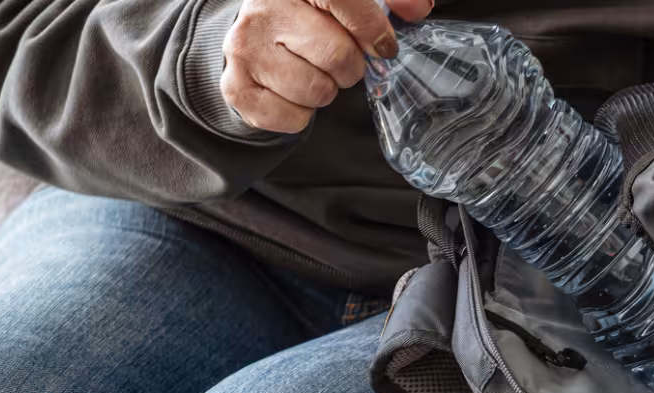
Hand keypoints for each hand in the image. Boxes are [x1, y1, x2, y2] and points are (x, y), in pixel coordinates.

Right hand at [220, 0, 434, 133]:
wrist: (255, 35)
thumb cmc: (311, 16)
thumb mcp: (348, 1)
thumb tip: (418, 10)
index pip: (342, 0)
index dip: (371, 29)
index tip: (383, 46)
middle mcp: (262, 11)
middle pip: (337, 56)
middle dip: (350, 66)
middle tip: (338, 60)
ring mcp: (243, 49)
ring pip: (317, 91)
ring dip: (326, 90)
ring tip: (312, 71)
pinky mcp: (236, 87)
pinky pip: (293, 119)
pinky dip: (302, 114)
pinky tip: (293, 90)